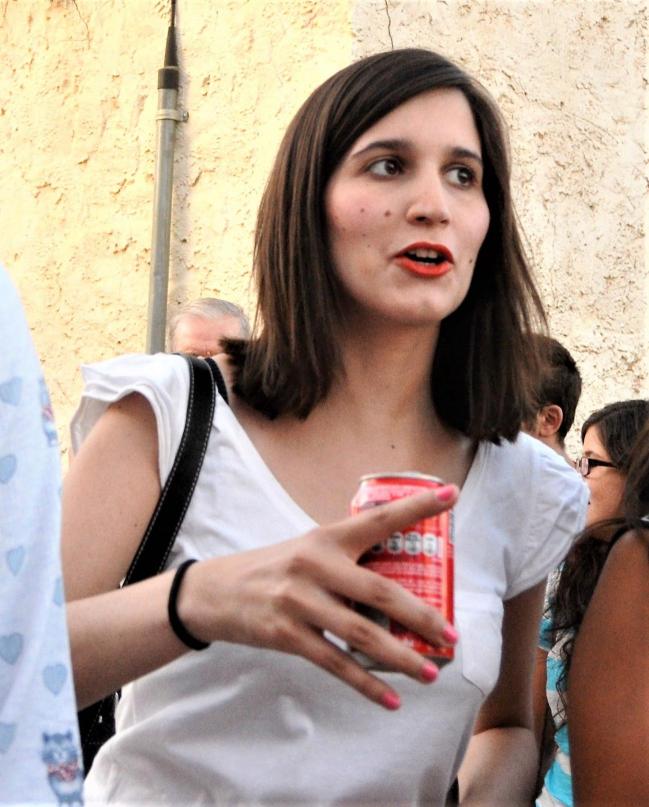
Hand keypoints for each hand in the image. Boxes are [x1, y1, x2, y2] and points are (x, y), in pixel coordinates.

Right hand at [180, 484, 458, 708]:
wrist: (215, 592)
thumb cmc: (273, 570)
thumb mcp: (308, 550)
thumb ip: (346, 562)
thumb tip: (398, 589)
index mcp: (326, 538)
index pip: (378, 519)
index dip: (416, 507)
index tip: (451, 495)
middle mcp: (315, 564)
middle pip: (380, 591)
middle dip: (422, 616)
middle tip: (451, 636)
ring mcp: (299, 600)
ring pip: (362, 633)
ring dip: (401, 657)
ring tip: (431, 672)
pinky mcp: (285, 634)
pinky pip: (335, 663)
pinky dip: (366, 684)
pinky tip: (391, 699)